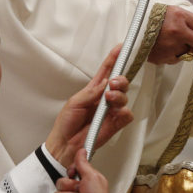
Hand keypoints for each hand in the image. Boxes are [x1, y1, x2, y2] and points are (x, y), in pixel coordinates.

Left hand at [45, 45, 133, 167]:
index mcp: (94, 89)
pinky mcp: (116, 124)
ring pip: (125, 97)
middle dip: (121, 79)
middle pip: (120, 83)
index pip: (106, 70)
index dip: (114, 59)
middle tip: (113, 82)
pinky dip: (124, 111)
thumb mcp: (75, 102)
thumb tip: (106, 83)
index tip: (121, 48)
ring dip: (119, 95)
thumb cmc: (67, 122)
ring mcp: (111, 111)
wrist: (65, 145)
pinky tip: (116, 111)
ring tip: (109, 98)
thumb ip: (91, 92)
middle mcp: (105, 98)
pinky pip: (127, 115)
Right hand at [53, 149, 114, 192]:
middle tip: (80, 192)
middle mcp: (77, 189)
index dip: (72, 172)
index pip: (70, 170)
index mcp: (86, 179)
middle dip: (70, 187)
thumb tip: (82, 150)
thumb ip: (84, 164)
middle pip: (62, 181)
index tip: (75, 174)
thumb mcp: (92, 177)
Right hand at [148, 5, 192, 64]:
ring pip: (189, 52)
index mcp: (180, 16)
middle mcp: (177, 31)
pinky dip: (173, 55)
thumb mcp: (174, 12)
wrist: (133, 28)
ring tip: (172, 42)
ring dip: (187, 51)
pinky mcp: (163, 56)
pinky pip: (176, 58)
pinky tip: (164, 47)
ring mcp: (170, 45)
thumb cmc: (155, 18)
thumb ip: (190, 22)